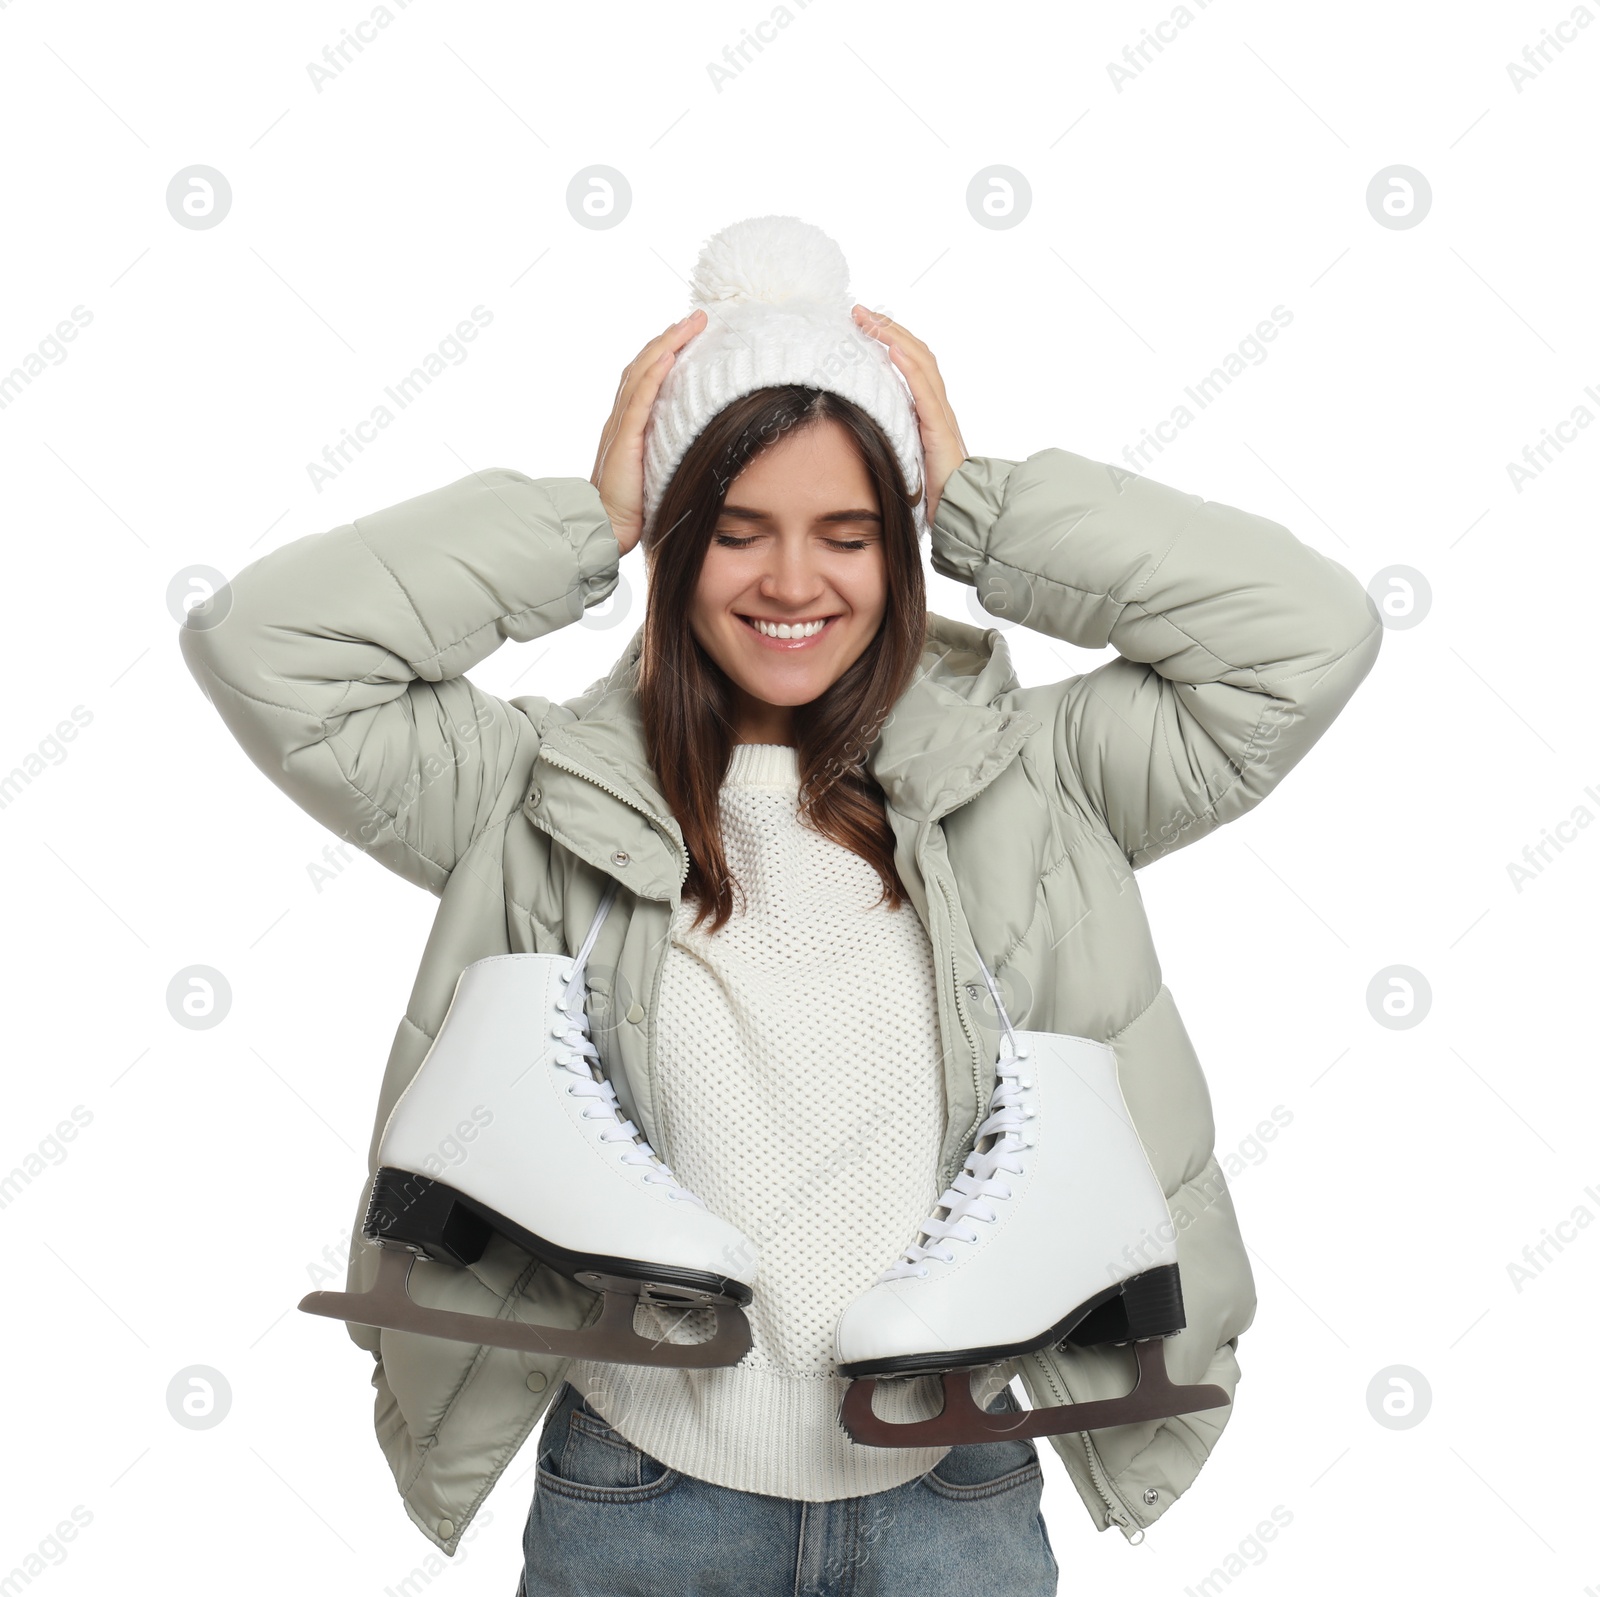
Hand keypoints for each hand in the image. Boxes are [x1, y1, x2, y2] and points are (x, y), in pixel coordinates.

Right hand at [590, 308, 705, 555]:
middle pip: (644, 365)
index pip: (645, 376)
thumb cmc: (630, 508)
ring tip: (689, 325)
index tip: (688, 333)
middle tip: (696, 317)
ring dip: (666, 344)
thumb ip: (663, 451)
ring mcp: (620, 426)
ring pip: (642, 373)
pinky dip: (653, 374)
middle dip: (670, 338)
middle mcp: (620, 417)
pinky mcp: (624, 439)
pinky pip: (639, 399)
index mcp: (626, 424)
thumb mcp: (651, 470)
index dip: (665, 351)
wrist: (604, 526)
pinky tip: (669, 355)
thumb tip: (692, 443)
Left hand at [851, 305, 967, 528]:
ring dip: (895, 338)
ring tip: (871, 322)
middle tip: (860, 312)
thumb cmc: (932, 487)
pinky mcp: (940, 430)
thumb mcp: (906, 451)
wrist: (959, 509)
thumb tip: (863, 420)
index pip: (911, 360)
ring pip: (922, 364)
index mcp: (928, 407)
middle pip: (916, 353)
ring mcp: (941, 415)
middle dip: (888, 329)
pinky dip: (911, 368)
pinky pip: (925, 393)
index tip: (863, 323)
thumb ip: (894, 432)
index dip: (890, 338)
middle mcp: (937, 404)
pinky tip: (894, 352)